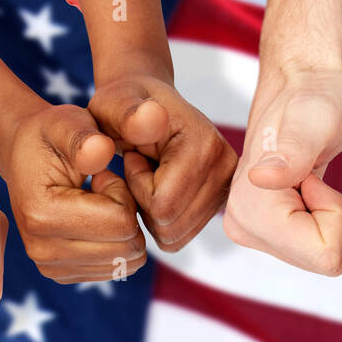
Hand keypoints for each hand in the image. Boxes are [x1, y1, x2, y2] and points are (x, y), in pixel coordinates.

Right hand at [0, 99, 145, 283]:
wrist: (22, 155)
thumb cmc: (50, 137)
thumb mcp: (67, 123)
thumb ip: (85, 138)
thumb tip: (101, 151)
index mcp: (42, 215)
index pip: (121, 221)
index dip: (122, 192)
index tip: (101, 174)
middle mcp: (43, 251)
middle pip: (126, 246)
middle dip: (126, 213)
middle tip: (101, 188)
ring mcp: (51, 268)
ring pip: (126, 261)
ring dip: (122, 229)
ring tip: (96, 202)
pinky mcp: (63, 275)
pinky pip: (116, 268)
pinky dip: (115, 243)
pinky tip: (94, 220)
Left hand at [89, 75, 236, 251]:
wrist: (148, 105)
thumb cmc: (125, 106)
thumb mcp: (113, 104)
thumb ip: (126, 113)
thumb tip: (153, 117)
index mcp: (205, 146)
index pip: (161, 206)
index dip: (136, 187)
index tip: (133, 156)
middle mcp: (227, 169)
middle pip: (171, 226)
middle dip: (143, 203)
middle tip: (141, 167)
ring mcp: (228, 188)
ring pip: (175, 236)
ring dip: (151, 212)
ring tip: (150, 175)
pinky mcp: (222, 203)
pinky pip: (181, 236)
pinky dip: (162, 219)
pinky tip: (161, 188)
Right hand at [223, 67, 341, 275]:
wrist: (304, 85)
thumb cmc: (318, 97)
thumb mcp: (317, 119)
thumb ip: (294, 151)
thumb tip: (261, 179)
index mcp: (250, 211)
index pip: (324, 256)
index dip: (335, 213)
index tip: (314, 174)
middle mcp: (241, 227)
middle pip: (318, 259)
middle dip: (330, 217)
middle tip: (313, 174)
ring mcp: (249, 230)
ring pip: (317, 255)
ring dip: (324, 214)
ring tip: (308, 175)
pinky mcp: (261, 229)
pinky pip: (314, 247)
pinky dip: (318, 215)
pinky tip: (303, 184)